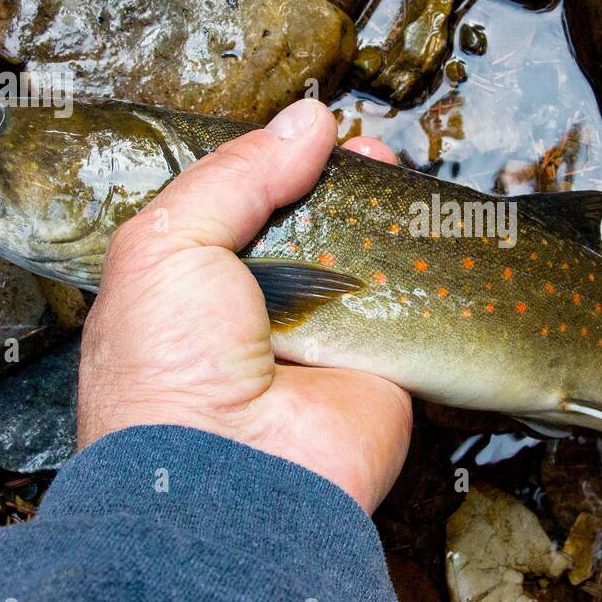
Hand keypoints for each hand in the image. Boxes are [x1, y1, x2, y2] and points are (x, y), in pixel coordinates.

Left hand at [77, 100, 412, 512]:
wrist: (231, 477)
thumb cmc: (168, 370)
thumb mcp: (169, 244)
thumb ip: (236, 176)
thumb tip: (307, 124)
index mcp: (195, 286)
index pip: (243, 210)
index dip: (277, 168)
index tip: (312, 136)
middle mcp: (261, 313)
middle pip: (314, 229)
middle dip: (342, 185)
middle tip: (367, 153)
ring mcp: (325, 339)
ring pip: (367, 259)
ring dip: (387, 218)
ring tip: (398, 176)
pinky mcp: (384, 363)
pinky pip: (412, 303)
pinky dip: (427, 267)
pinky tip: (433, 226)